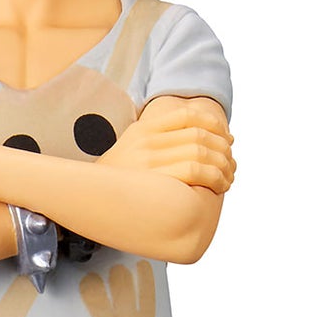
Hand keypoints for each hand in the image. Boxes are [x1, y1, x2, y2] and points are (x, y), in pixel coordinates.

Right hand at [106, 97, 236, 193]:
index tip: (227, 138)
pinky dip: (214, 177)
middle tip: (232, 163)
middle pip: (200, 135)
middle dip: (224, 149)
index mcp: (143, 128)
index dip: (215, 125)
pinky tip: (219, 186)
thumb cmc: (117, 183)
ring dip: (223, 166)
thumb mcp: (131, 151)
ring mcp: (149, 159)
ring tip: (228, 178)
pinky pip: (194, 171)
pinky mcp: (154, 180)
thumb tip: (197, 139)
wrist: (85, 201)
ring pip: (201, 153)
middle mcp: (146, 139)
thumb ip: (157, 140)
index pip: (188, 115)